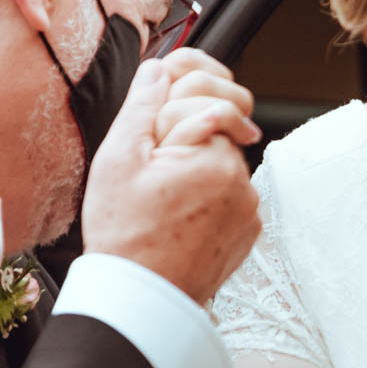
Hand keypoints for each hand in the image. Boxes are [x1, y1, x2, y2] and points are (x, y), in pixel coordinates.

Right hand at [82, 59, 261, 303]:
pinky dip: (209, 195)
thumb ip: (143, 107)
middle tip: (155, 163)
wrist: (143, 298)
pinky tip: (178, 214)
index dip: (171, 109)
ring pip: (223, 161)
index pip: (204, 98)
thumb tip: (159, 68)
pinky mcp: (248, 229)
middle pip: (217, 127)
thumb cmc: (126, 236)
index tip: (155, 130)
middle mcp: (241, 179)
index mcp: (213, 156)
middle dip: (187, 134)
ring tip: (162, 196)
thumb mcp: (117, 161)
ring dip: (197, 165)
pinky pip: (231, 193)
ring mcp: (249, 206)